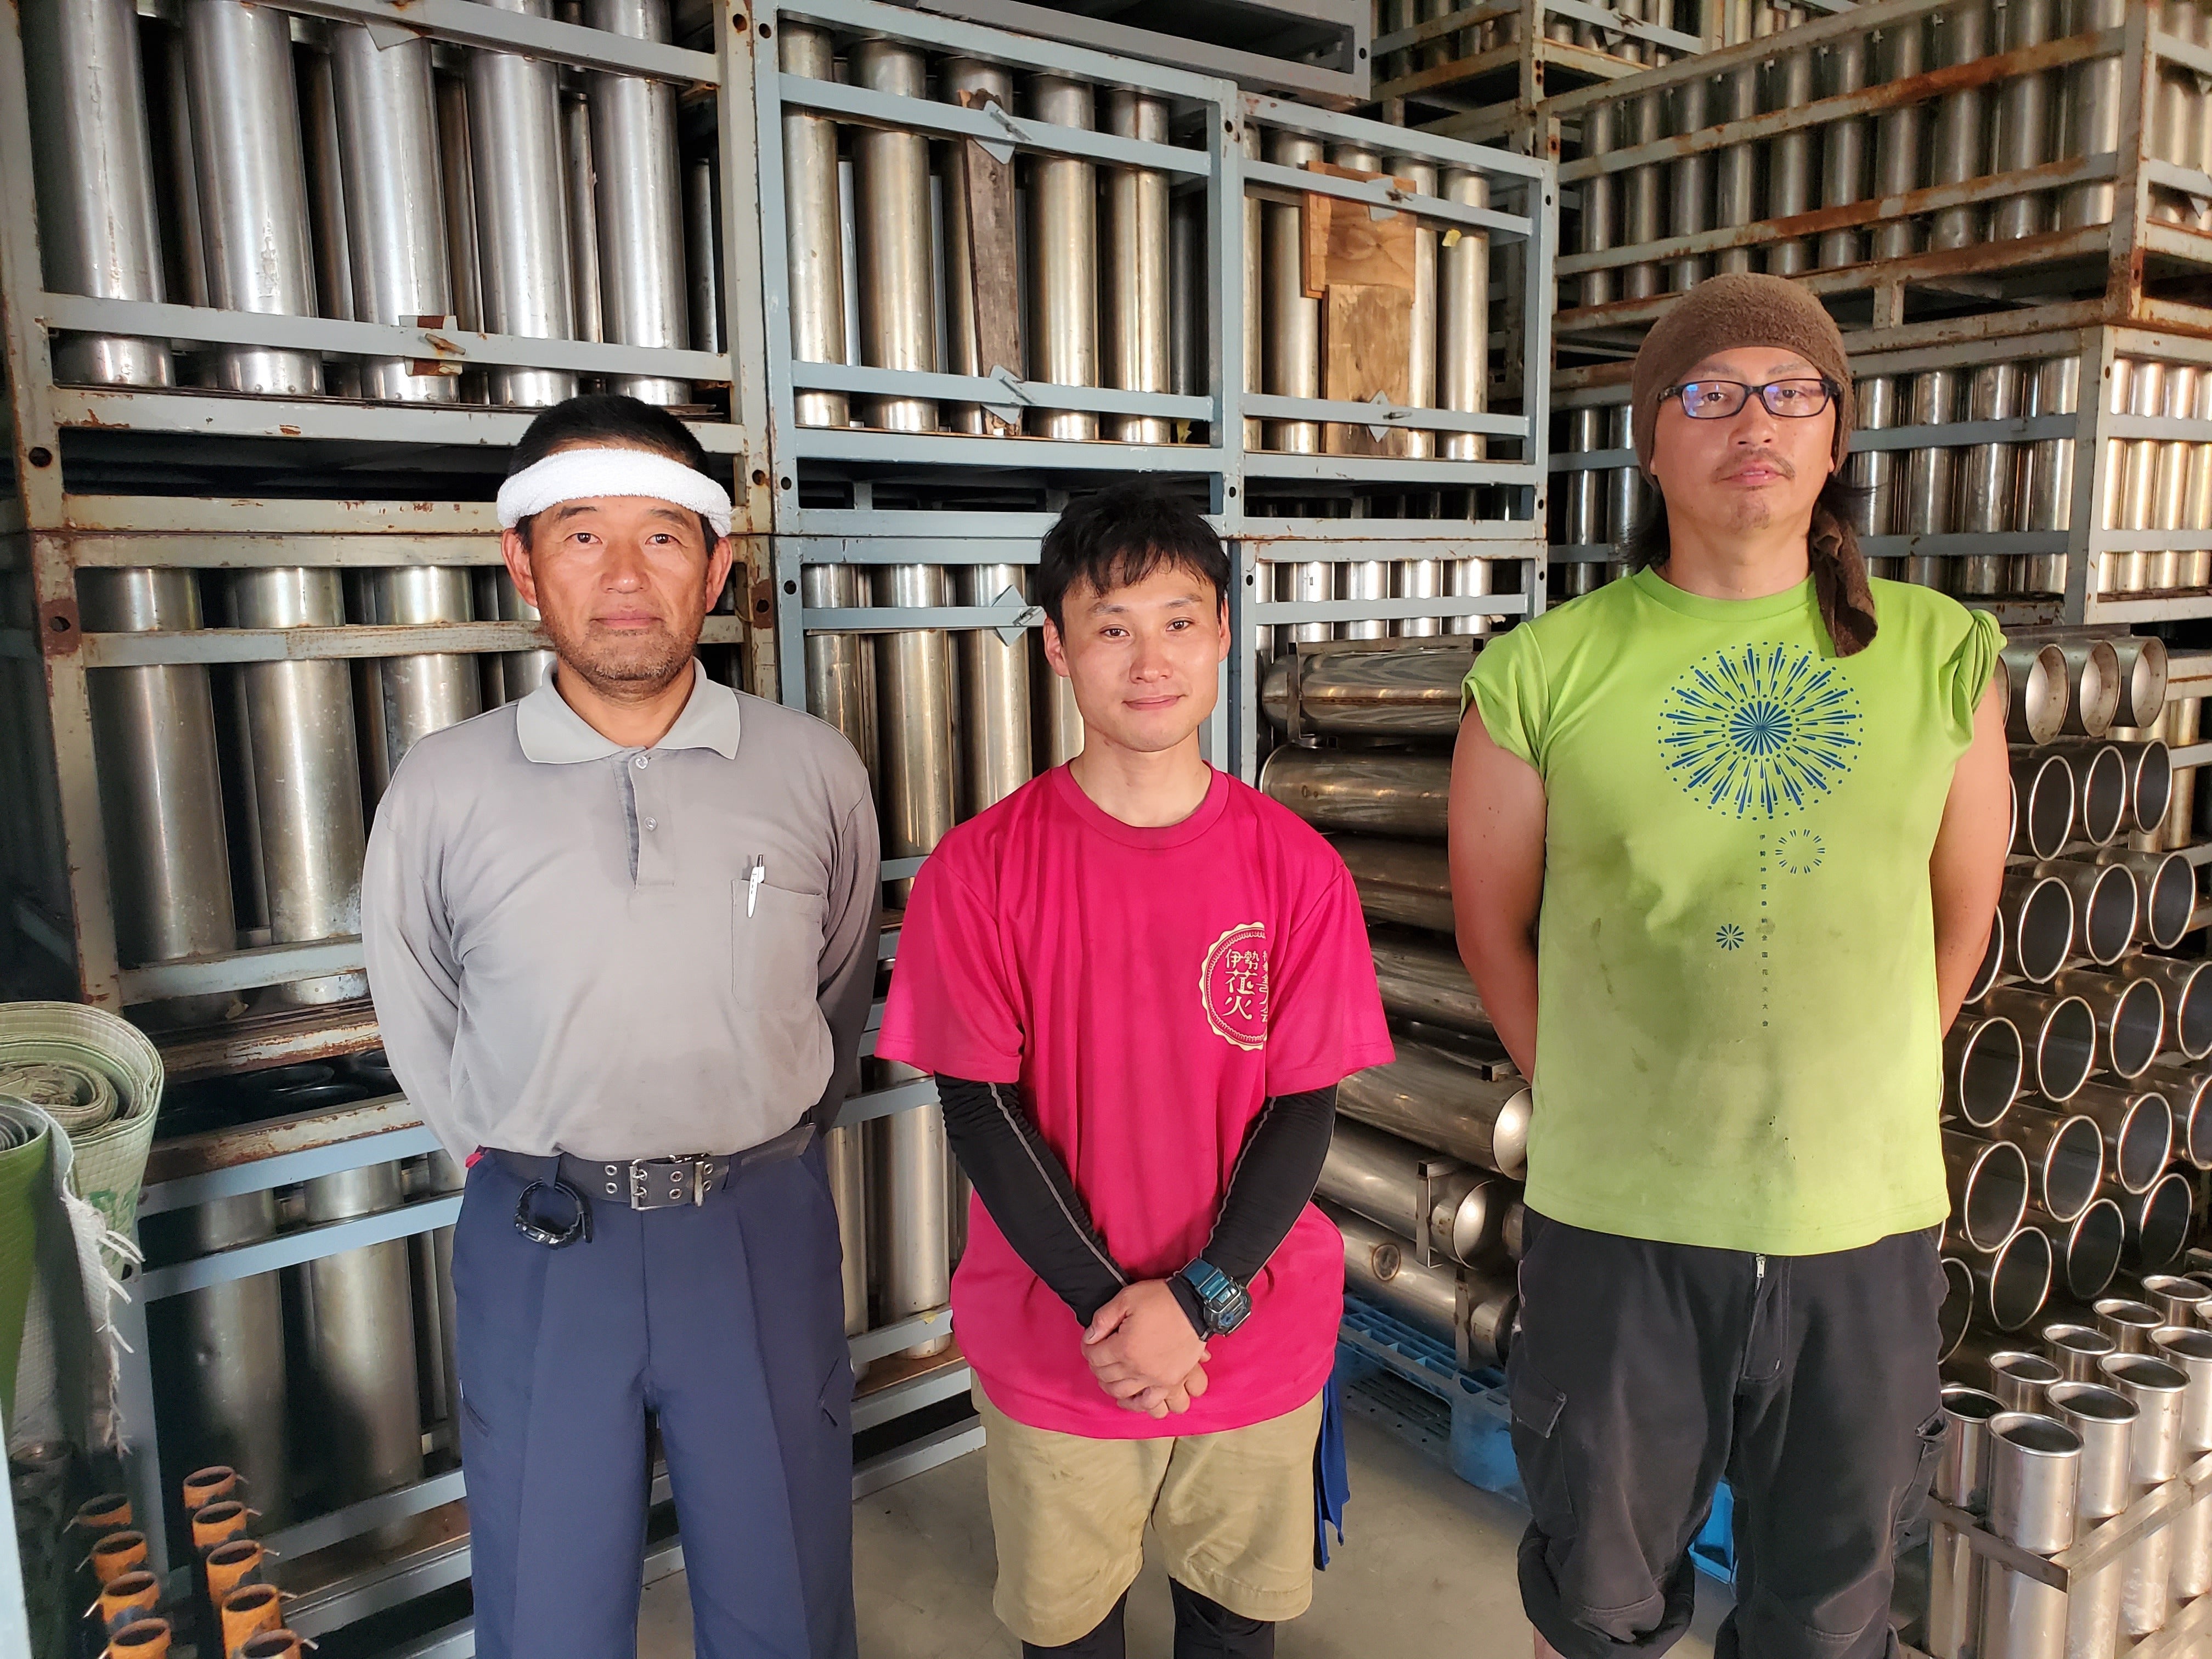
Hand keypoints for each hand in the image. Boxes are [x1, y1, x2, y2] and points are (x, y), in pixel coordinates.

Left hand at [1084, 1280, 1208, 1409]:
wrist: (1195, 1306)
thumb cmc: (1162, 1299)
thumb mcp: (1127, 1298)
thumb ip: (1103, 1318)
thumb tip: (1089, 1337)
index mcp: (1124, 1347)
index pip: (1095, 1357)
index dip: (1088, 1348)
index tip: (1090, 1343)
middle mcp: (1138, 1369)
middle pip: (1106, 1377)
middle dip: (1098, 1367)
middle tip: (1099, 1357)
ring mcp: (1155, 1379)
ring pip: (1124, 1395)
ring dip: (1113, 1388)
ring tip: (1112, 1379)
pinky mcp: (1170, 1383)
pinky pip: (1152, 1405)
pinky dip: (1139, 1405)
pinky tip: (1132, 1398)